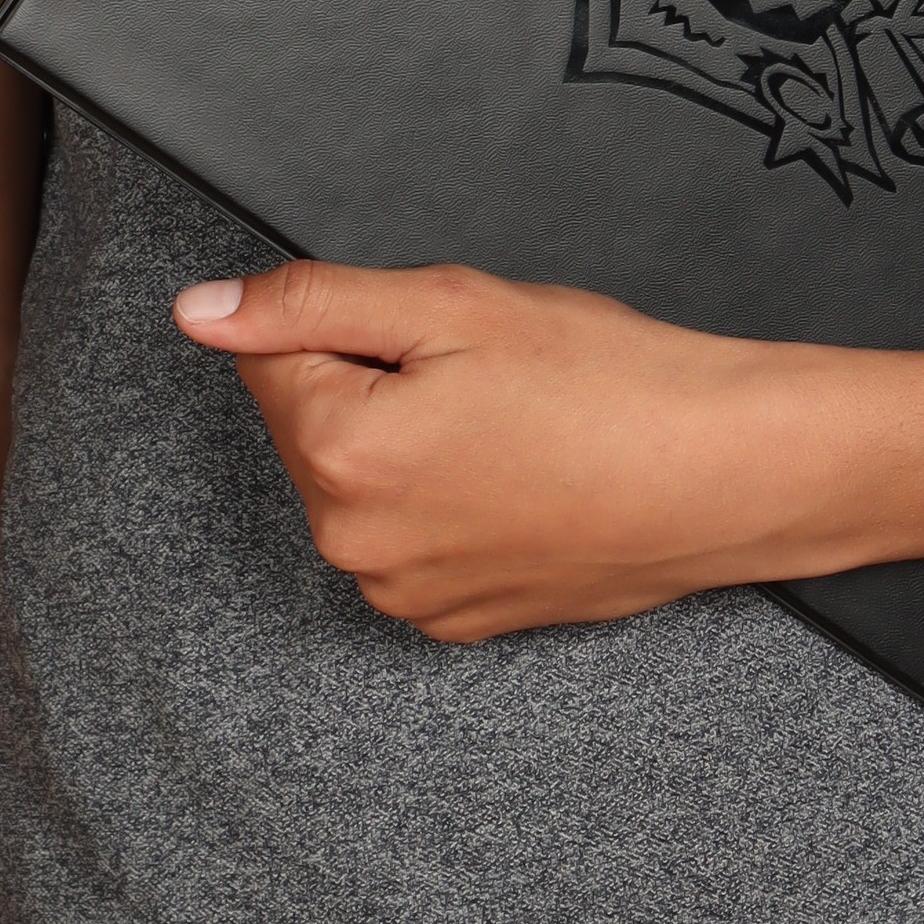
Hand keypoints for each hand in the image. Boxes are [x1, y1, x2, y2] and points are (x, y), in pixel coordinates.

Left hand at [173, 260, 829, 638]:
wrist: (725, 474)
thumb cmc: (609, 382)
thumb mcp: (453, 304)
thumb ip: (310, 302)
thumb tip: (198, 309)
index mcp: (341, 456)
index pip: (275, 354)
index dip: (359, 323)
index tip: (439, 334)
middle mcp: (354, 546)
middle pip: (317, 424)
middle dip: (378, 382)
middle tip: (487, 373)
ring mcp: (406, 594)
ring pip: (366, 481)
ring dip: (411, 444)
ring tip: (516, 426)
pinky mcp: (455, 621)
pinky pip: (411, 538)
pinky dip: (449, 500)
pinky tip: (526, 476)